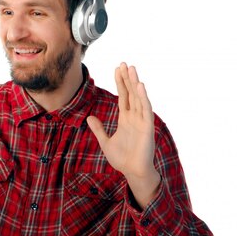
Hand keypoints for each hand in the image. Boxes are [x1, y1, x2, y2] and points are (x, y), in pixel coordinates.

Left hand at [87, 63, 159, 207]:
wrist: (132, 172)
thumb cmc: (122, 159)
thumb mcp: (105, 142)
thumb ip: (98, 129)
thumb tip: (89, 117)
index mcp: (125, 119)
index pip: (123, 96)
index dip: (120, 83)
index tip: (117, 69)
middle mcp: (134, 117)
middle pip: (131, 93)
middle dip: (127, 78)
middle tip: (124, 63)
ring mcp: (141, 121)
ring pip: (138, 98)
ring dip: (135, 84)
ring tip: (132, 69)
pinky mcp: (147, 127)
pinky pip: (145, 110)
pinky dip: (143, 98)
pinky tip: (140, 86)